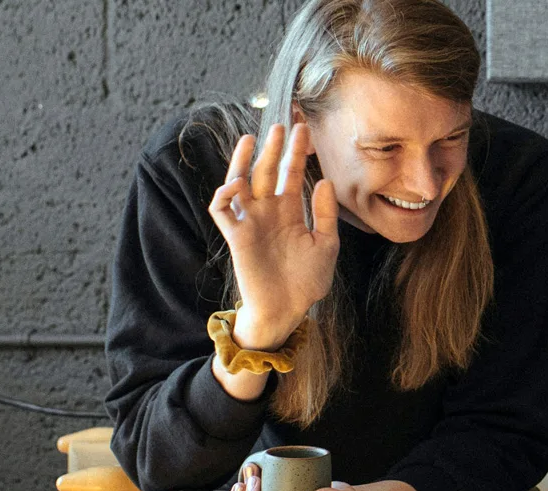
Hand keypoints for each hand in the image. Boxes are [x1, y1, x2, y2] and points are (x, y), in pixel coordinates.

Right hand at [206, 123, 339, 351]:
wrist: (288, 309)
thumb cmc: (307, 281)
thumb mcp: (326, 244)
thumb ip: (325, 214)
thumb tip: (325, 181)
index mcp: (289, 212)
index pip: (291, 175)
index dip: (296, 153)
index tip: (304, 130)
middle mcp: (268, 212)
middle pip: (266, 172)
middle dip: (272, 149)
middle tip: (280, 125)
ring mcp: (250, 222)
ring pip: (240, 183)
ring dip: (243, 162)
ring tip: (250, 140)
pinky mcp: (236, 236)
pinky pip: (222, 210)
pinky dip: (223, 195)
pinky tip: (235, 183)